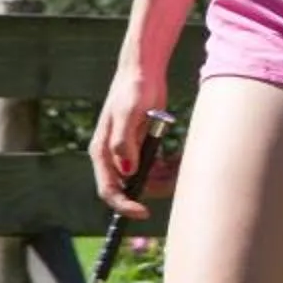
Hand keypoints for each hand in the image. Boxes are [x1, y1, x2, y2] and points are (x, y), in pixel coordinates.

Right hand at [89, 66, 171, 219]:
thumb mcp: (129, 113)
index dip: (124, 205)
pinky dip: (166, 168)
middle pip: (129, 188)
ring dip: (163, 179)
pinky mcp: (142, 146)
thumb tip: (126, 172)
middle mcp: (113, 156)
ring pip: (145, 179)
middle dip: (151, 190)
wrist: (143, 71)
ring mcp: (128, 152)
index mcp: (103, 151)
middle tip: (174, 183)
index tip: (144, 212)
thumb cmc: (132, 89)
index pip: (108, 189)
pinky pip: (154, 167)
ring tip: (179, 166)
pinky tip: (178, 158)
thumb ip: (124, 141)